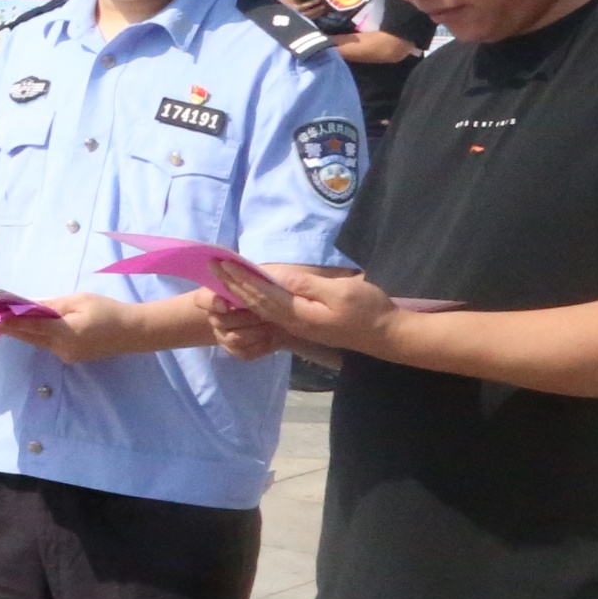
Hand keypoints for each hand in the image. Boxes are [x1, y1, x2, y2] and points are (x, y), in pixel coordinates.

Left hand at [0, 293, 155, 363]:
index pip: (32, 327)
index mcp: (65, 333)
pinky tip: (31, 327)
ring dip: (24, 332)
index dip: (12, 322)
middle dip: (12, 329)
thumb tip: (31, 305)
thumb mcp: (80, 301)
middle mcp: (63, 348)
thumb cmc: (108, 311)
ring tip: (5, 322)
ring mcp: (67, 356)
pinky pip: (50, 345)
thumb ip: (54, 305)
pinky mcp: (72, 357)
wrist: (134, 332)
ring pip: (40, 342)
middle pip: (31, 337)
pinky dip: (39, 336)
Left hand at [217, 262, 393, 355]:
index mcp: (297, 314)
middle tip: (211, 266)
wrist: (386, 335)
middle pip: (254, 302)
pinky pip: (273, 311)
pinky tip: (249, 293)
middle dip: (231, 283)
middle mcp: (291, 322)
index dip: (239, 278)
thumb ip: (307, 286)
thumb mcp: (340, 293)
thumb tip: (277, 276)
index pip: (260, 293)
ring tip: (221, 277)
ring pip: (261, 308)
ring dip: (240, 292)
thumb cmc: (368, 310)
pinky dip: (257, 299)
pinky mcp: (304, 324)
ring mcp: (297, 325)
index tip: (220, 263)